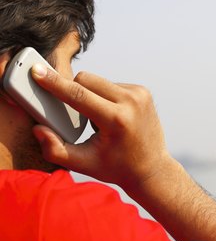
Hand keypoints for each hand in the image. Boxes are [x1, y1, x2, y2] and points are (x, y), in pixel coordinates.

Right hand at [31, 64, 171, 187]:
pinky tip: (112, 116)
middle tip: (78, 115)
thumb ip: (55, 149)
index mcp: (116, 120)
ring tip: (101, 120)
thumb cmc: (117, 167)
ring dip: (91, 95)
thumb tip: (39, 129)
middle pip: (86, 80)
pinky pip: (112, 84)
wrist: (151, 168)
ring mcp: (140, 94)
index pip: (78, 95)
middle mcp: (131, 102)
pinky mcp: (143, 92)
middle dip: (74, 93)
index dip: (55, 83)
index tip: (38, 71)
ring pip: (99, 81)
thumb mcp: (83, 164)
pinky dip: (105, 96)